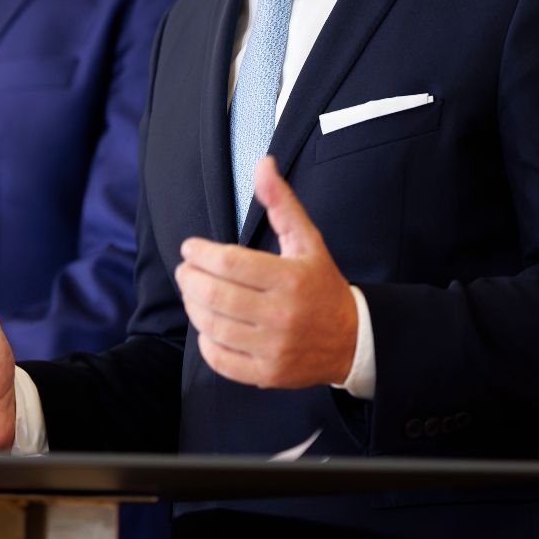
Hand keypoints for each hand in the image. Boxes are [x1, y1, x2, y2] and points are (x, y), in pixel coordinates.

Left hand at [174, 156, 356, 388]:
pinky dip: (205, 340)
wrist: (353, 340)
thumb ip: (281, 203)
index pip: (230, 263)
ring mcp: (273, 348)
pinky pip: (220, 359)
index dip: (200, 253)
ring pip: (212, 326)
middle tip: (185, 269)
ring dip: (192, 305)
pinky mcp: (267, 374)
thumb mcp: (307, 240)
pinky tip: (207, 324)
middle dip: (189, 278)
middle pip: (215, 295)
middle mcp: (282, 315)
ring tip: (192, 291)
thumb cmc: (322, 285)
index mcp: (290, 279)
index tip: (190, 248)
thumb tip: (262, 164)